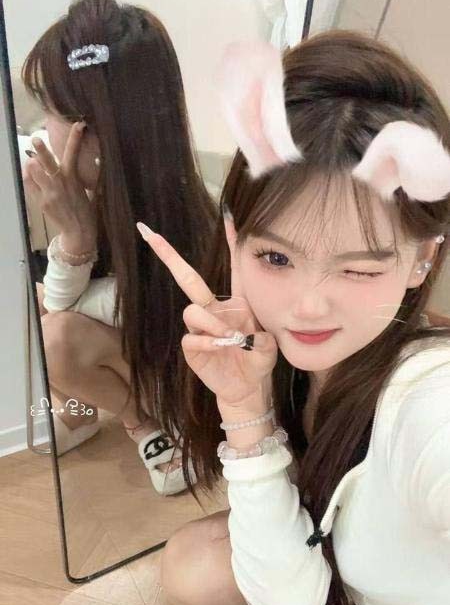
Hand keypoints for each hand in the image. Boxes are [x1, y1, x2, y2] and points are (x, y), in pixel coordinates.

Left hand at [22, 121, 96, 247]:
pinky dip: (28, 176)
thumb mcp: (92, 193)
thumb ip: (92, 177)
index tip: (79, 124)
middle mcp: (60, 183)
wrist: (78, 232)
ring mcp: (49, 192)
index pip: (74, 153)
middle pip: (48, 162)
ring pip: (34, 171)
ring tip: (31, 160)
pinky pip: (29, 184)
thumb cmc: (86, 211)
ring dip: (32, 164)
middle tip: (36, 139)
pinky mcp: (41, 201)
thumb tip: (99, 162)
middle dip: (41, 150)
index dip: (76, 137)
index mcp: (73, 178)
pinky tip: (30, 173)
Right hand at [136, 215, 277, 409]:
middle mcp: (213, 310)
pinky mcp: (192, 347)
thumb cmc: (258, 361)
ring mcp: (200, 327)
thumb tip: (242, 334)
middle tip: (150, 235)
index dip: (231, 243)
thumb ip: (261, 337)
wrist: (247, 387)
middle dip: (169, 255)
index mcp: (237, 303)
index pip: (234, 268)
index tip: (229, 216)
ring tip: (230, 338)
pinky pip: (191, 337)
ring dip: (211, 322)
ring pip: (192, 311)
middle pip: (188, 278)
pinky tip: (219, 349)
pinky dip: (207, 342)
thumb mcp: (269, 345)